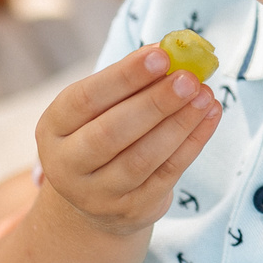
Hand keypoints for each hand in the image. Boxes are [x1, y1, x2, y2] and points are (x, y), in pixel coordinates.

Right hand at [36, 47, 223, 235]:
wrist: (97, 199)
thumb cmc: (103, 134)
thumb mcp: (101, 108)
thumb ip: (129, 82)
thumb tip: (172, 52)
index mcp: (53, 128)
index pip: (84, 99)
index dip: (124, 76)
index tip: (162, 55)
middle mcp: (67, 165)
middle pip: (111, 133)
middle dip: (155, 103)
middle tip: (189, 79)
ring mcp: (98, 195)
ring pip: (142, 158)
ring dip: (179, 123)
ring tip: (205, 95)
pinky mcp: (132, 210)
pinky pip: (167, 174)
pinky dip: (193, 142)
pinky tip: (209, 116)